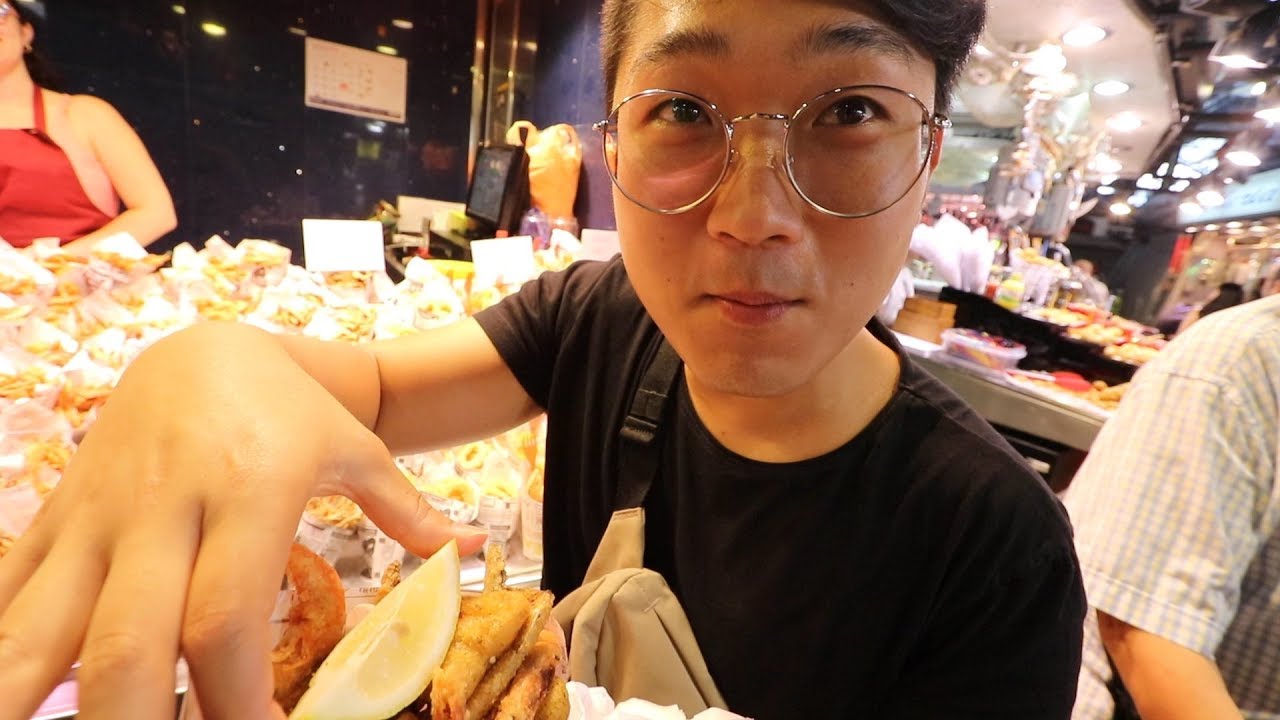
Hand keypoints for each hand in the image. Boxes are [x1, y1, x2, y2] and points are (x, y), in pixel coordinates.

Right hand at [0, 324, 485, 719]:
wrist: (200, 349)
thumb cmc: (289, 410)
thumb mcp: (356, 450)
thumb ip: (408, 512)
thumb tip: (472, 551)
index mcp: (248, 491)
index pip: (225, 616)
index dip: (236, 698)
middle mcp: (163, 508)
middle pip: (128, 640)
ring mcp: (98, 518)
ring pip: (41, 623)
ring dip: (29, 697)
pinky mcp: (57, 521)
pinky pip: (10, 593)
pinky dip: (1, 651)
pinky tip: (11, 698)